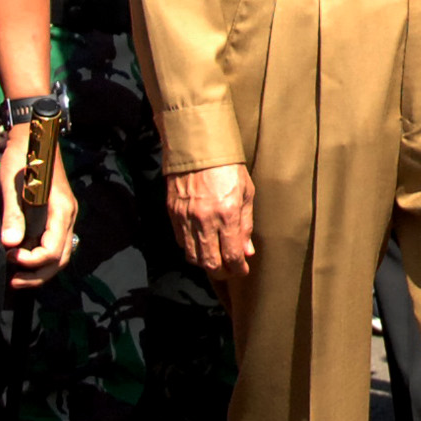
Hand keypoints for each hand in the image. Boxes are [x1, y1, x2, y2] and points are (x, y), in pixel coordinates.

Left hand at [0, 132, 79, 287]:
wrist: (35, 135)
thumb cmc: (24, 156)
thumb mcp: (14, 184)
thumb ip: (13, 214)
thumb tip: (9, 243)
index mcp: (61, 210)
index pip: (53, 250)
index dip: (32, 261)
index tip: (10, 256)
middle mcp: (68, 216)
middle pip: (60, 258)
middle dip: (38, 275)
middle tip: (13, 282)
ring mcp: (64, 216)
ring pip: (59, 254)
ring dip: (39, 269)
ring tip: (16, 276)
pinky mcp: (56, 214)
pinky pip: (54, 244)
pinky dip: (40, 257)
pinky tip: (23, 258)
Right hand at [169, 162, 254, 277]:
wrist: (196, 148)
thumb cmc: (227, 168)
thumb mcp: (246, 193)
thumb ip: (246, 225)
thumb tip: (246, 251)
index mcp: (227, 214)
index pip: (231, 255)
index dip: (238, 269)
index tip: (242, 270)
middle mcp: (205, 220)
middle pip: (210, 263)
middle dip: (222, 272)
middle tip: (229, 270)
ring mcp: (186, 218)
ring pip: (193, 256)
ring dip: (205, 262)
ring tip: (215, 259)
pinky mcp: (173, 214)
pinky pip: (181, 242)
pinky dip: (191, 248)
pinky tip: (201, 244)